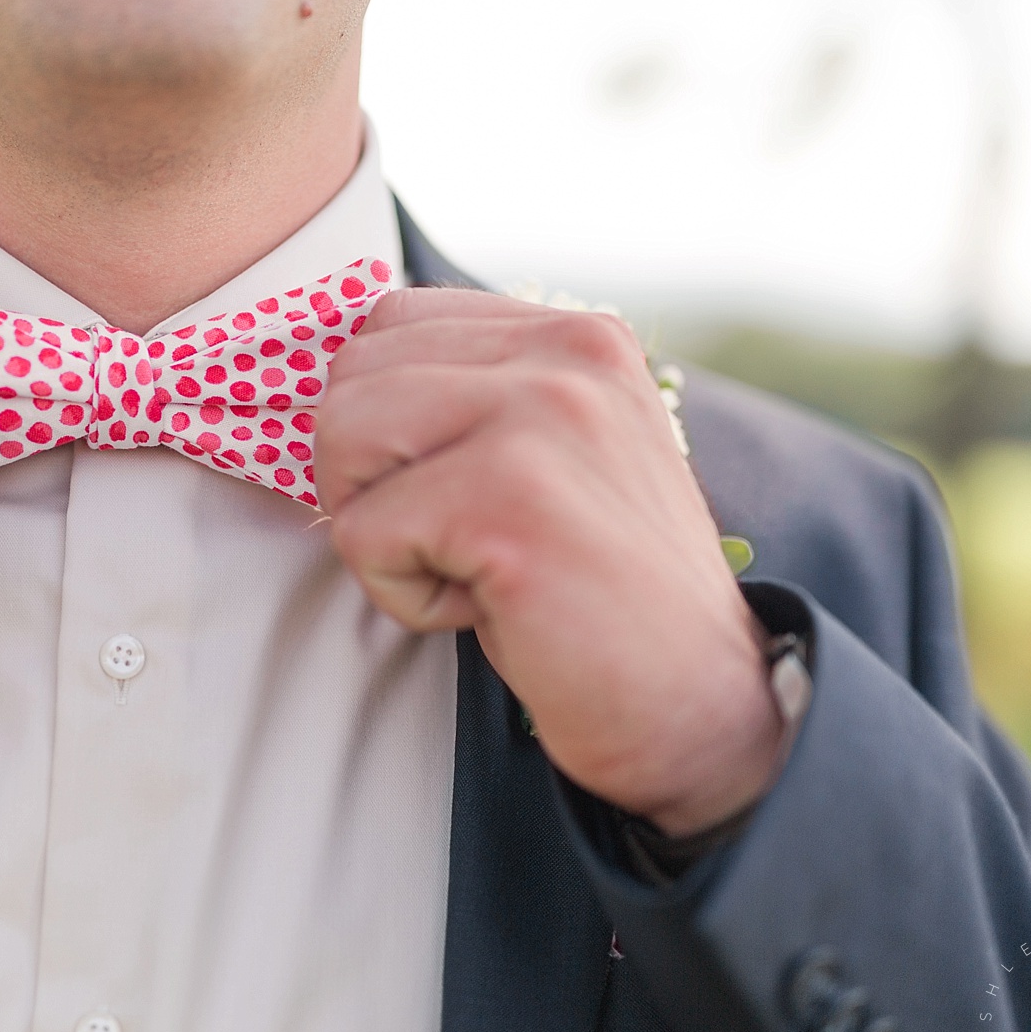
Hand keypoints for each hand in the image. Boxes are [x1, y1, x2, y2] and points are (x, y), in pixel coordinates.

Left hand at [316, 289, 782, 836]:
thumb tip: (334, 388)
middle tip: (452, 543)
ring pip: (340, 436)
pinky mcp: (506, 498)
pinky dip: (404, 595)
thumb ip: (476, 399)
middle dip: (366, 475)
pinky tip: (488, 609)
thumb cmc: (602, 597)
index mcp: (576, 336)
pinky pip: (362, 533)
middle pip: (352, 373)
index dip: (380, 422)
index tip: (446, 494)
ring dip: (379, 527)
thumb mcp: (554, 459)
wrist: (696, 707)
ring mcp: (540, 417)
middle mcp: (565, 354)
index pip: (391, 324)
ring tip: (469, 568)